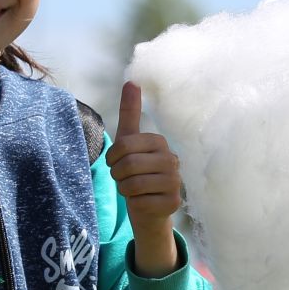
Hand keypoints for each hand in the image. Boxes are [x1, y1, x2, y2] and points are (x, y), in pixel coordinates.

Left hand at [107, 82, 183, 276]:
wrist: (149, 209)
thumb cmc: (137, 173)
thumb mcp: (129, 142)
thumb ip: (131, 112)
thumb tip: (131, 81)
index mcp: (160, 142)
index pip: (123, 145)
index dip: (112, 158)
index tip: (117, 164)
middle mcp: (172, 160)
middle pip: (127, 165)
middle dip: (118, 176)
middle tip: (125, 179)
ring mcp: (176, 182)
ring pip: (133, 184)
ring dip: (125, 190)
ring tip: (133, 190)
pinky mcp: (174, 203)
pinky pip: (140, 202)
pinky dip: (135, 205)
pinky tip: (143, 202)